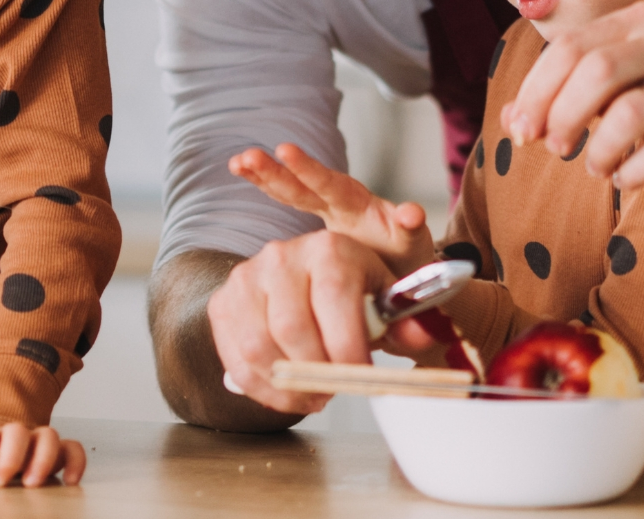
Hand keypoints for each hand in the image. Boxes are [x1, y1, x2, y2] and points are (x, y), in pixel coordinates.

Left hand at [0, 416, 84, 485]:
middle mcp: (13, 432)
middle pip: (17, 431)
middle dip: (9, 457)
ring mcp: (36, 439)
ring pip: (49, 435)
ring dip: (42, 458)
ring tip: (31, 484)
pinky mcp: (56, 452)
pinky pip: (73, 448)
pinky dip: (76, 462)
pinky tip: (71, 481)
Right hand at [204, 227, 394, 415]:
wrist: (309, 277)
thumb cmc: (352, 292)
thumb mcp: (386, 300)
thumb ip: (408, 321)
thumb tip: (420, 334)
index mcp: (329, 248)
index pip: (334, 296)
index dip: (347, 346)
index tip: (361, 376)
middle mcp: (282, 256)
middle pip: (291, 327)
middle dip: (316, 372)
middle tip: (335, 391)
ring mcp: (246, 278)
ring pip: (258, 347)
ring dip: (287, 386)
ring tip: (312, 396)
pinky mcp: (223, 303)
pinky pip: (234, 358)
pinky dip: (260, 388)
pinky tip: (285, 392)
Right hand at [229, 143, 434, 276]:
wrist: (403, 274)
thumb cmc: (409, 261)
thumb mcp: (414, 243)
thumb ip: (411, 227)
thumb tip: (412, 212)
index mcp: (361, 207)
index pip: (332, 186)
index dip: (310, 171)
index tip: (287, 151)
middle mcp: (341, 203)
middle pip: (307, 185)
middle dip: (280, 171)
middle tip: (253, 156)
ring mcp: (326, 212)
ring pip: (291, 190)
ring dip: (265, 175)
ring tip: (238, 161)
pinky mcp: (314, 230)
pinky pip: (287, 201)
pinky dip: (264, 185)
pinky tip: (240, 171)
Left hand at [501, 0, 643, 188]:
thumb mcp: (629, 76)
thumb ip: (572, 90)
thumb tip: (511, 119)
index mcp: (640, 20)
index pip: (570, 47)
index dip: (536, 90)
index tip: (519, 129)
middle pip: (596, 71)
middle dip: (561, 114)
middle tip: (553, 146)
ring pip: (631, 112)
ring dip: (600, 148)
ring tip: (596, 167)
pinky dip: (634, 170)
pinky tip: (627, 177)